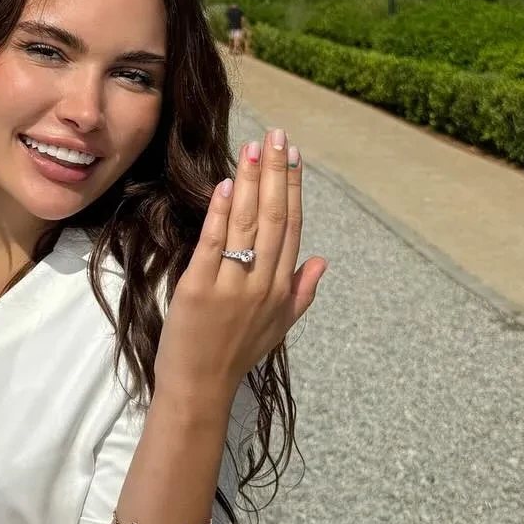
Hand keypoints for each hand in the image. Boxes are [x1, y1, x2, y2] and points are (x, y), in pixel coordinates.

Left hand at [155, 129, 324, 405]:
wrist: (200, 386)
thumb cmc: (236, 354)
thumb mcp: (279, 326)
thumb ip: (302, 292)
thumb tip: (323, 261)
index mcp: (282, 288)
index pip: (292, 227)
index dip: (294, 189)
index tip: (293, 155)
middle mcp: (263, 283)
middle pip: (275, 217)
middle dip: (276, 173)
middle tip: (276, 136)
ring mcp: (233, 285)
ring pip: (248, 224)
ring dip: (252, 182)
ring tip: (253, 147)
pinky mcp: (200, 288)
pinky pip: (215, 243)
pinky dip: (222, 213)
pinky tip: (228, 184)